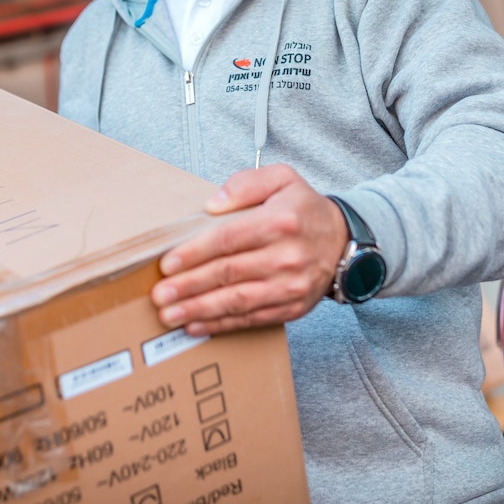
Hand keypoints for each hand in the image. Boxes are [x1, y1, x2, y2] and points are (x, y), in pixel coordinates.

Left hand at [150, 164, 349, 334]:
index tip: (167, 264)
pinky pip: (250, 319)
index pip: (228, 239)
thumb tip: (213, 204)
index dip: (195, 253)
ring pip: (236, 301)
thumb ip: (246, 183)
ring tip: (169, 315)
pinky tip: (196, 325)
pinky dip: (220, 325)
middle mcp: (286, 257)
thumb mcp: (282, 179)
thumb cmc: (304, 209)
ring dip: (199, 310)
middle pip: (228, 273)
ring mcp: (290, 286)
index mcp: (280, 222)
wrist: (344, 242)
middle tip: (159, 295)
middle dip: (189, 286)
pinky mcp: (291, 308)